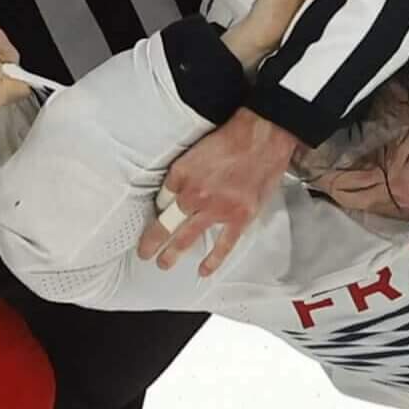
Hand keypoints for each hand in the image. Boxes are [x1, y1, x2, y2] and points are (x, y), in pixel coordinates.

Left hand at [138, 108, 303, 272]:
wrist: (263, 138)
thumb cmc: (231, 140)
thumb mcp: (194, 152)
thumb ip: (180, 176)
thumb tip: (170, 195)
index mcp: (183, 178)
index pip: (162, 202)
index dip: (157, 212)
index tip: (153, 222)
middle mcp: (196, 196)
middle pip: (168, 224)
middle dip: (154, 242)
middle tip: (145, 253)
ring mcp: (218, 209)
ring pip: (189, 236)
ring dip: (173, 253)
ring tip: (163, 264)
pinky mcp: (240, 217)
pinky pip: (224, 244)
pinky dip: (213, 260)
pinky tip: (203, 271)